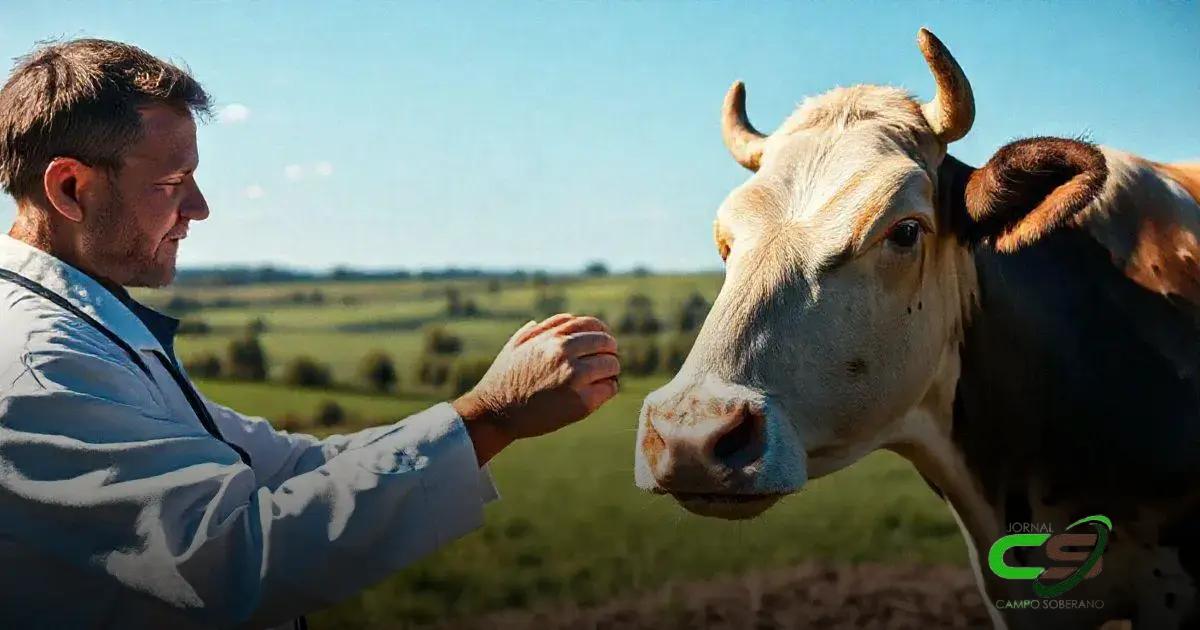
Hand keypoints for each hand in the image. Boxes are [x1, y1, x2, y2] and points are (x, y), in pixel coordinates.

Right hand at [453, 314, 620, 464]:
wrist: (495, 413)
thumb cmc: (503, 379)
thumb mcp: (516, 345)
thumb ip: (540, 329)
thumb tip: (566, 320)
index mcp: (552, 338)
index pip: (592, 325)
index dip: (602, 333)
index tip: (602, 343)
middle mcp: (565, 353)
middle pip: (606, 344)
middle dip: (609, 352)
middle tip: (606, 363)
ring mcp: (574, 378)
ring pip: (612, 365)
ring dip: (610, 371)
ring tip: (603, 379)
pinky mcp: (580, 402)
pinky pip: (609, 389)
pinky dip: (608, 389)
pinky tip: (600, 392)